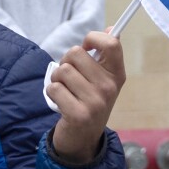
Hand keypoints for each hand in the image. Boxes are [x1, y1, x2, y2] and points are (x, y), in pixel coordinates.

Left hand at [46, 30, 125, 164]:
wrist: (82, 140)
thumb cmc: (89, 102)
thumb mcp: (101, 80)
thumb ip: (105, 55)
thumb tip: (112, 29)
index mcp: (117, 75)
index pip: (112, 44)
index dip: (93, 38)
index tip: (86, 47)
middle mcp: (109, 88)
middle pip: (76, 53)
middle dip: (66, 61)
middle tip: (70, 77)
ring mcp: (95, 102)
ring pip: (62, 70)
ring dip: (57, 79)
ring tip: (65, 91)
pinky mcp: (79, 115)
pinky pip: (54, 88)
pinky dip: (52, 92)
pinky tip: (60, 102)